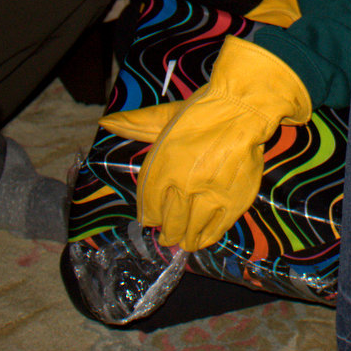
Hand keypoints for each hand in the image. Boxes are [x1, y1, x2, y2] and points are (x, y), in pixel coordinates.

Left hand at [99, 36, 310, 250]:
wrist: (243, 109)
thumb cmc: (203, 111)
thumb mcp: (165, 117)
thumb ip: (135, 125)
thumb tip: (106, 122)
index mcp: (163, 167)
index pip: (149, 207)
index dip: (150, 216)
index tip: (153, 219)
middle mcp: (184, 186)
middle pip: (170, 224)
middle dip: (167, 233)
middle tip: (168, 236)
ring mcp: (210, 195)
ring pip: (193, 231)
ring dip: (187, 239)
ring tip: (185, 241)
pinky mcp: (234, 201)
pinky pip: (217, 229)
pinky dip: (209, 237)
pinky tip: (204, 237)